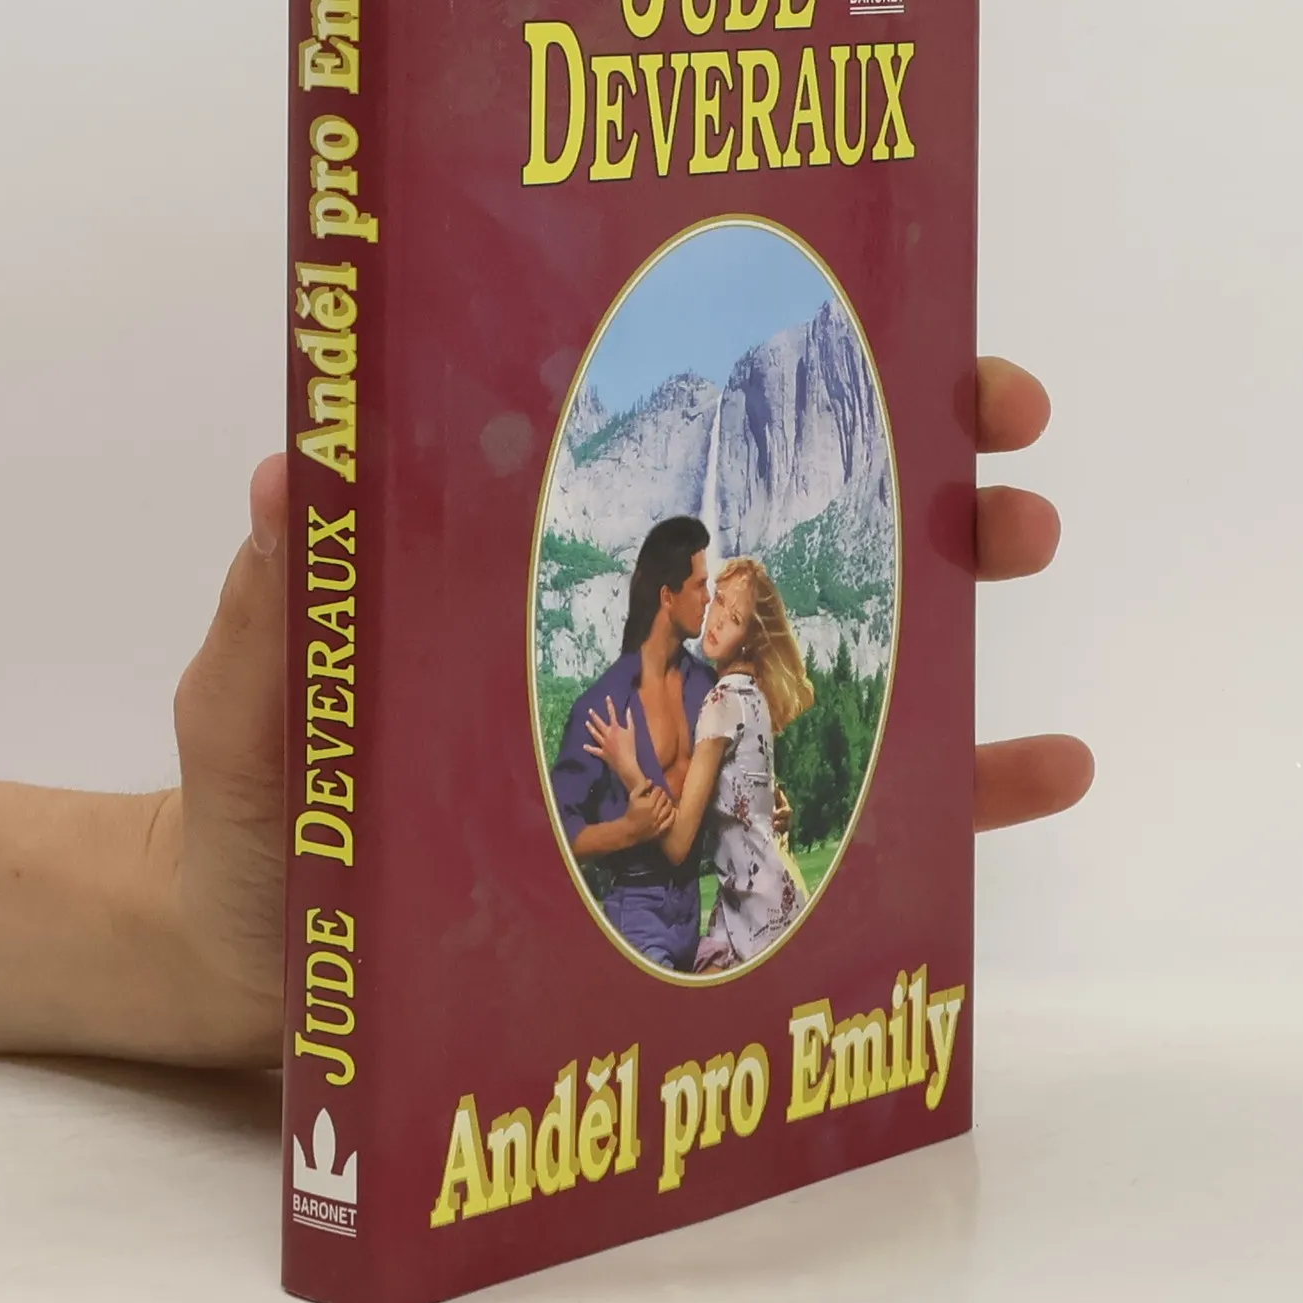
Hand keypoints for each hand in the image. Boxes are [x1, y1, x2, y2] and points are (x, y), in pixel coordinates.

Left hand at [151, 352, 1087, 1063]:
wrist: (266, 970)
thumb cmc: (262, 821)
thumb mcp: (253, 701)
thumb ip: (275, 607)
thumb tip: (293, 471)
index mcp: (549, 580)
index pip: (683, 463)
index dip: (789, 389)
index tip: (893, 333)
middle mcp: (644, 643)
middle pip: (808, 531)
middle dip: (918, 463)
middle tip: (992, 452)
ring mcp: (699, 745)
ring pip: (865, 650)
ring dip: (965, 589)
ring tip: (1022, 550)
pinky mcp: (726, 855)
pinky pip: (871, 817)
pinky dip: (970, 788)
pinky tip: (1049, 765)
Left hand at [582, 697, 643, 789]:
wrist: (625, 762)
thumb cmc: (630, 747)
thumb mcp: (632, 732)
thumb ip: (630, 720)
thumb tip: (628, 709)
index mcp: (615, 728)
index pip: (612, 714)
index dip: (609, 705)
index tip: (607, 698)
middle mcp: (607, 734)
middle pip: (599, 723)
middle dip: (594, 716)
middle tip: (590, 710)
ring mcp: (603, 743)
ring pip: (595, 734)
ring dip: (590, 728)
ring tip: (586, 723)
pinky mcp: (601, 752)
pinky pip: (594, 750)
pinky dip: (589, 748)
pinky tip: (584, 746)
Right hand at [620, 779, 675, 844]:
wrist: (629, 829)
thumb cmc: (630, 812)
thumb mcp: (633, 797)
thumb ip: (641, 787)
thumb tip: (651, 781)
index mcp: (649, 803)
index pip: (659, 791)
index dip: (658, 789)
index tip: (656, 790)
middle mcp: (655, 811)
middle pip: (665, 798)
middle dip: (663, 795)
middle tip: (661, 795)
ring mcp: (658, 820)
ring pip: (669, 808)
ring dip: (668, 802)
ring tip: (665, 802)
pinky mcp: (660, 828)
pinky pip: (670, 820)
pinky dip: (672, 814)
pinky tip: (671, 811)